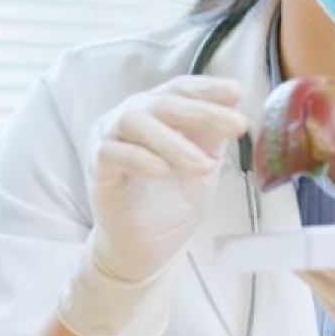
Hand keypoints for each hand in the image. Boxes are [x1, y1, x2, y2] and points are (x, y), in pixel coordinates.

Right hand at [59, 76, 248, 335]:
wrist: (146, 246)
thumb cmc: (173, 199)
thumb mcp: (203, 163)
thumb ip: (213, 137)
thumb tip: (235, 108)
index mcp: (158, 112)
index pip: (181, 89)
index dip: (208, 88)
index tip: (238, 92)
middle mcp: (130, 117)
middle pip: (163, 102)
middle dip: (203, 112)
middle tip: (237, 125)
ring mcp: (109, 140)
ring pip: (135, 122)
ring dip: (173, 142)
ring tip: (203, 165)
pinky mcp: (96, 169)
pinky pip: (112, 153)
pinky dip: (140, 159)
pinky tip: (164, 171)